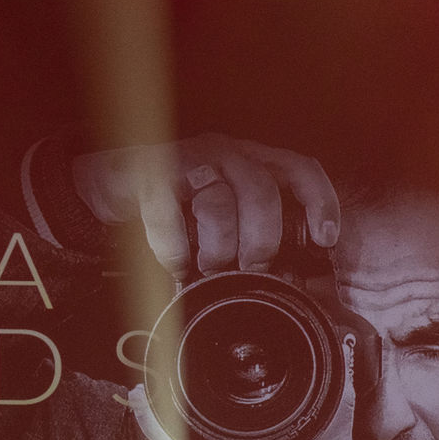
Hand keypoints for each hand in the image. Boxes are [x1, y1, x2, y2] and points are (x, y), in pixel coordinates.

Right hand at [70, 133, 340, 279]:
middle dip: (261, 243)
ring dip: (217, 250)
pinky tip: (177, 265)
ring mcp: (189, 161)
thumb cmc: (179, 206)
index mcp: (252, 161)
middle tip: (251, 272)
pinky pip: (168, 215)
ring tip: (208, 270)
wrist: (114, 181)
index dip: (319, 202)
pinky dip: (174, 249)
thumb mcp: (225, 217)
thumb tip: (288, 285)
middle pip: (262, 193)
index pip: (300, 169)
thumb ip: (252, 237)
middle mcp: (226, 153)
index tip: (324, 240)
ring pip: (218, 205)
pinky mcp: (150, 175)